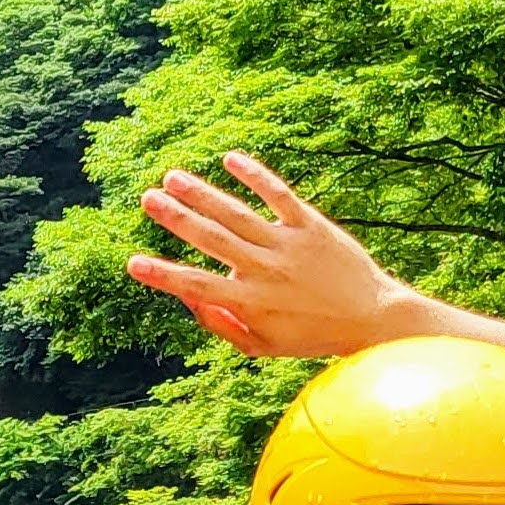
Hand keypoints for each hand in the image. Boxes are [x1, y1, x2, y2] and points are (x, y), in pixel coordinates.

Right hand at [125, 151, 428, 359]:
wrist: (371, 318)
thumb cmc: (310, 334)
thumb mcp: (262, 344)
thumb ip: (221, 324)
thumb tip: (187, 297)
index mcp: (250, 304)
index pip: (197, 286)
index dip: (164, 275)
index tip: (133, 264)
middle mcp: (266, 271)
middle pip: (213, 241)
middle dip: (177, 219)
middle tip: (147, 199)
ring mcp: (289, 246)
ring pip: (238, 215)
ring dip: (204, 194)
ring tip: (173, 177)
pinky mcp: (312, 226)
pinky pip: (279, 196)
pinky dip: (255, 177)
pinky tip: (229, 159)